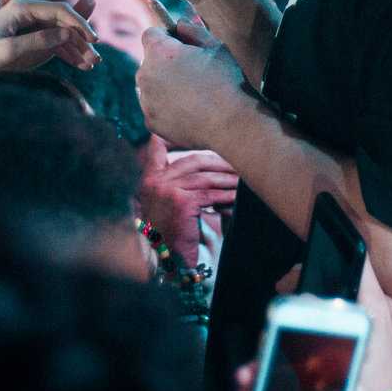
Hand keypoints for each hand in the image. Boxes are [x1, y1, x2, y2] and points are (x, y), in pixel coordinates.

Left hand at [136, 13, 249, 149]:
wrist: (230, 123)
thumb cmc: (225, 80)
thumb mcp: (215, 46)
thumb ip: (192, 30)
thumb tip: (178, 25)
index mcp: (159, 52)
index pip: (151, 34)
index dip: (166, 37)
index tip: (180, 46)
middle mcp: (145, 74)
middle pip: (149, 62)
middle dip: (165, 63)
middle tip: (191, 73)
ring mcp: (145, 100)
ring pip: (151, 86)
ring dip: (164, 86)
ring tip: (192, 95)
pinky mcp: (150, 121)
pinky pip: (154, 108)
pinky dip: (166, 109)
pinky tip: (188, 112)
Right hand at [137, 134, 238, 257]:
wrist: (166, 260)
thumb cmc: (171, 234)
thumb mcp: (167, 205)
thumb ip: (177, 184)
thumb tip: (204, 166)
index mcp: (149, 179)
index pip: (157, 149)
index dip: (172, 137)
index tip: (194, 130)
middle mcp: (155, 182)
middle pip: (192, 160)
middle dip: (217, 161)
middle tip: (236, 162)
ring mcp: (167, 190)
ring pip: (204, 178)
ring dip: (226, 178)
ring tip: (241, 179)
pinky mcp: (181, 202)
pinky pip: (210, 194)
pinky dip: (226, 195)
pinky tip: (236, 195)